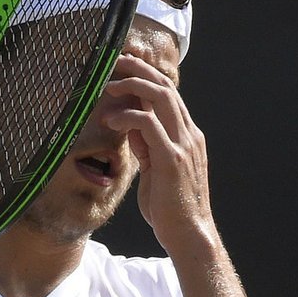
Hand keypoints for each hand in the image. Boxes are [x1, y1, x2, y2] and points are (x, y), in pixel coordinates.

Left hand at [100, 53, 215, 255]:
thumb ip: (147, 147)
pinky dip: (128, 116)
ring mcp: (183, 145)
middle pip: (165, 87)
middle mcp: (189, 135)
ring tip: (107, 86)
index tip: (124, 68)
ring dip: (132, 86)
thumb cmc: (170, 207)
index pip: (169, 95)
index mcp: (187, 136)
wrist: (189, 233)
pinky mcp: (171, 159)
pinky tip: (111, 121)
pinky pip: (149, 125)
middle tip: (113, 63)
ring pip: (160, 98)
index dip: (147, 77)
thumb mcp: (155, 171)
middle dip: (138, 70)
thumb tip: (131, 128)